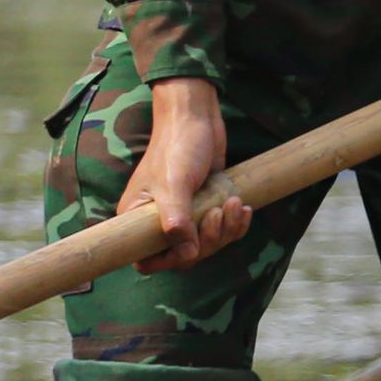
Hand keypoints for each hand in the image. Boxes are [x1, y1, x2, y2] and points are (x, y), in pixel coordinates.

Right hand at [125, 78, 251, 269]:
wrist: (197, 119)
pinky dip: (235, 223)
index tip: (191, 246)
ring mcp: (184, 215)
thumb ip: (176, 220)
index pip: (147, 260)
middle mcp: (158, 220)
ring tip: (235, 205)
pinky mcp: (206, 206)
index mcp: (137, 218)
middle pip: (185, 255)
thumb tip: (187, 255)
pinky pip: (222, 230)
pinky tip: (244, 207)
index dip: (170, 261)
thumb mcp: (174, 184)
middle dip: (209, 240)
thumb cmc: (178, 148)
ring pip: (208, 244)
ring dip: (226, 230)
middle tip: (218, 213)